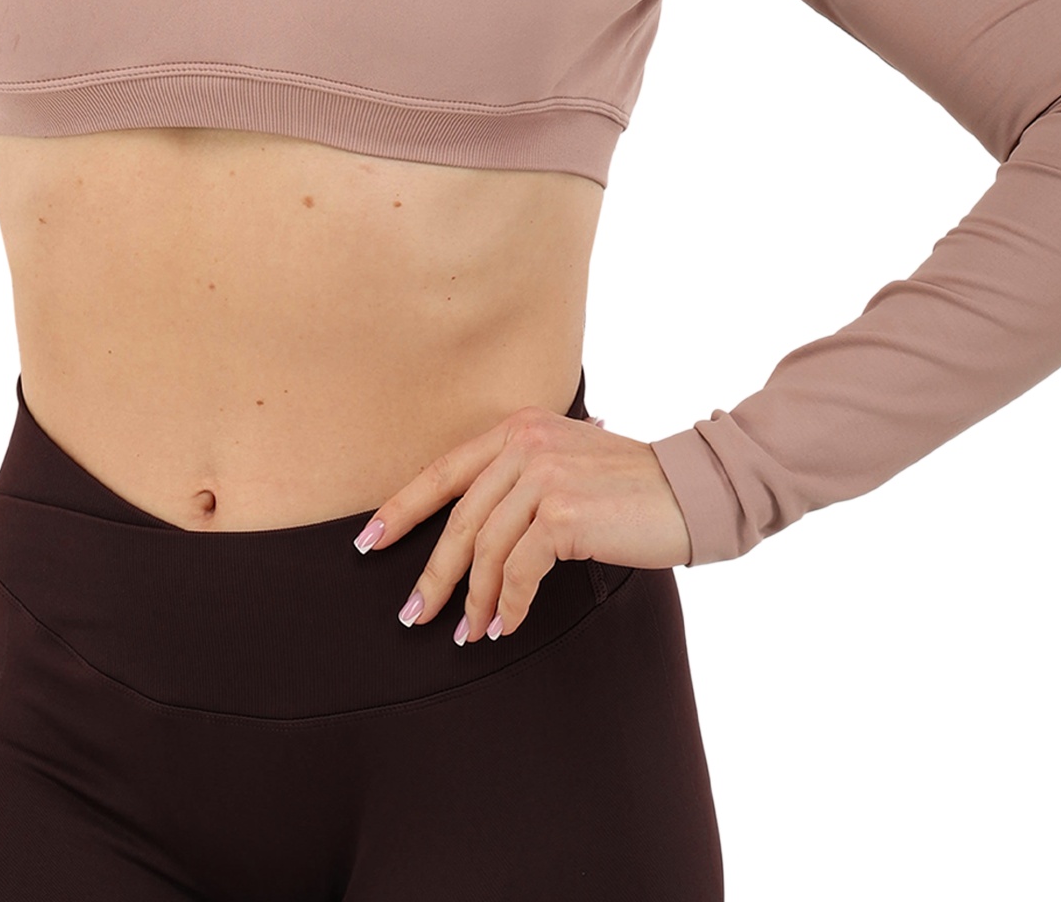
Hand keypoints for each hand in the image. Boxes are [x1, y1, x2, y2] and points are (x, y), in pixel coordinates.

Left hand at [354, 404, 694, 643]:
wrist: (691, 490)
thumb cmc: (632, 486)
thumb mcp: (568, 463)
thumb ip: (523, 479)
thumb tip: (476, 540)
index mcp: (518, 428)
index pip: (444, 471)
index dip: (401, 509)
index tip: (368, 542)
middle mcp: (525, 444)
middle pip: (459, 519)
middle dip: (433, 573)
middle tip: (413, 613)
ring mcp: (543, 477)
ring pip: (486, 550)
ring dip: (475, 600)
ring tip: (469, 632)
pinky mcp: (564, 514)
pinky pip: (519, 571)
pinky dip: (509, 604)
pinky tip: (507, 624)